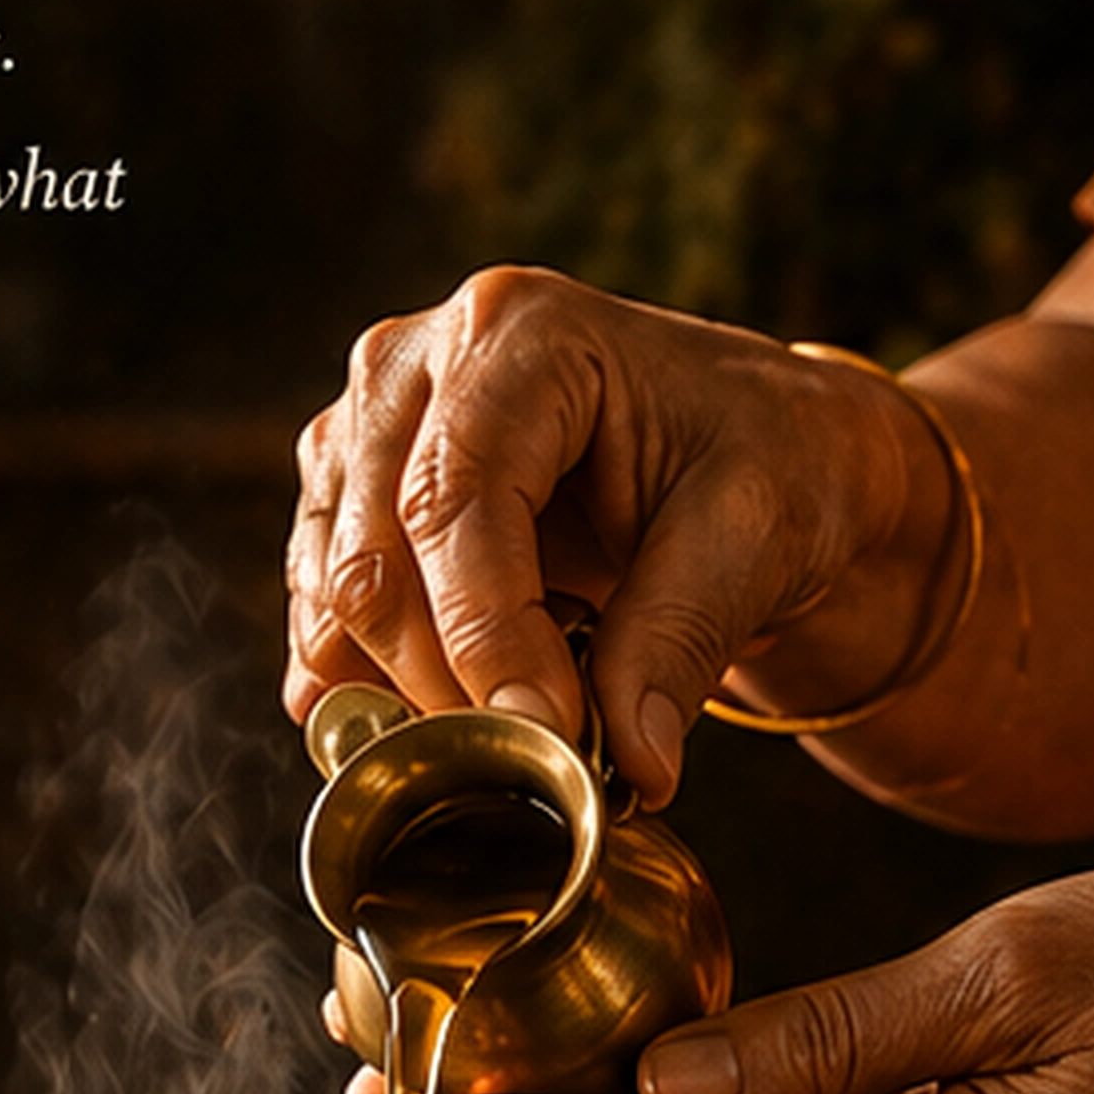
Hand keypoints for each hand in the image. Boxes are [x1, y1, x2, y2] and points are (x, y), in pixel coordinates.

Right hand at [284, 265, 924, 804]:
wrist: (761, 459)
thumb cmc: (769, 460)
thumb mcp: (754, 536)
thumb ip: (678, 640)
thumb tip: (630, 761)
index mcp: (522, 331)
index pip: (455, 496)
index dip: (486, 636)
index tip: (546, 736)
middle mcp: (418, 361)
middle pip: (372, 554)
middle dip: (445, 682)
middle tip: (531, 762)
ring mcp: (370, 431)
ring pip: (333, 595)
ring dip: (403, 691)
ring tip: (508, 734)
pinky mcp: (352, 502)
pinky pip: (325, 618)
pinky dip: (374, 689)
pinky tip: (449, 722)